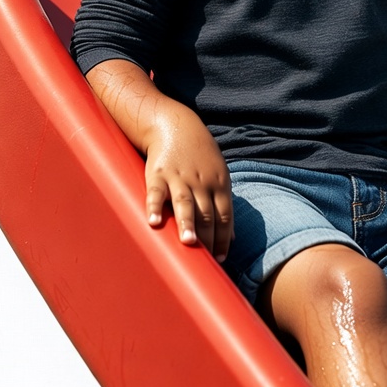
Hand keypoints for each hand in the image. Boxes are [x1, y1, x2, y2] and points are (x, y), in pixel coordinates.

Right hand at [85, 60, 233, 260]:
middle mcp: (201, 182)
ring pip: (185, 203)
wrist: (175, 126)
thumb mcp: (219, 175)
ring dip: (187, 224)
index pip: (224, 216)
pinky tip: (154, 222)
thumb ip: (224, 205)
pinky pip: (156, 193)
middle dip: (208, 237)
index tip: (220, 259)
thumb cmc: (199, 156)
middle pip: (207, 213)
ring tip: (188, 243)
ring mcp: (179, 178)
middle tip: (206, 261)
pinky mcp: (158, 174)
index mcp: (219, 183)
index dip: (223, 238)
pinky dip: (155, 207)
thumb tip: (232, 236)